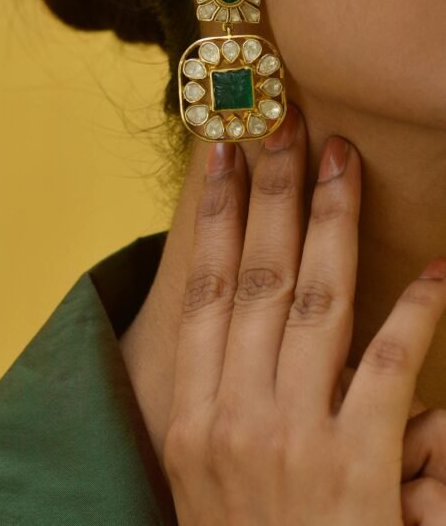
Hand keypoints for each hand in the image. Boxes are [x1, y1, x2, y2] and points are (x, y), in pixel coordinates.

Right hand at [162, 103, 445, 524]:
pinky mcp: (357, 469)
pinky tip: (437, 269)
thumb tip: (250, 331)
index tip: (218, 153)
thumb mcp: (208, 489)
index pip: (202, 293)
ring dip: (331, 224)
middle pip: (255, 279)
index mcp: (192, 420)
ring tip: (339, 162)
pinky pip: (387, 369)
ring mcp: (293, 440)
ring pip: (314, 303)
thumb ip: (226, 407)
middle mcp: (234, 417)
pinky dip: (415, 313)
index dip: (212, 217)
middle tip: (279, 125)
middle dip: (269, 194)